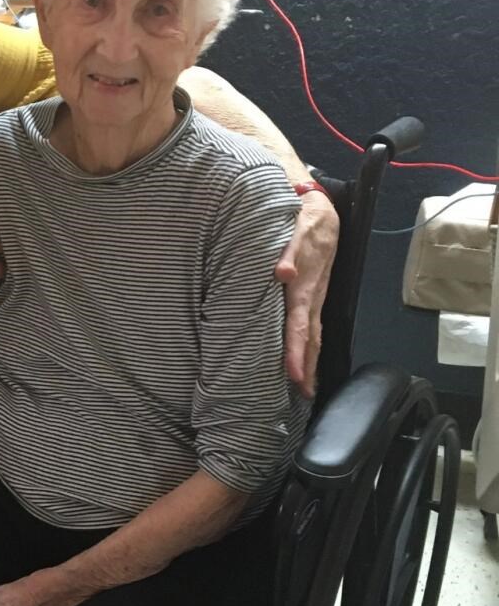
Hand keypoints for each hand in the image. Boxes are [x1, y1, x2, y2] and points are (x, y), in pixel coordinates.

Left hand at [275, 192, 338, 396]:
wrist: (321, 211)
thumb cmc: (304, 221)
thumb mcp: (297, 229)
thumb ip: (289, 251)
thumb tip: (284, 273)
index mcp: (305, 286)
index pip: (299, 323)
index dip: (295, 349)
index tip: (292, 373)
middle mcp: (312, 296)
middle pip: (310, 336)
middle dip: (307, 365)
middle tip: (304, 393)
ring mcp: (315, 297)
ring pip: (314, 334)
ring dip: (310, 360)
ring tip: (307, 387)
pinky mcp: (313, 296)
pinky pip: (312, 325)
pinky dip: (308, 345)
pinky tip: (304, 359)